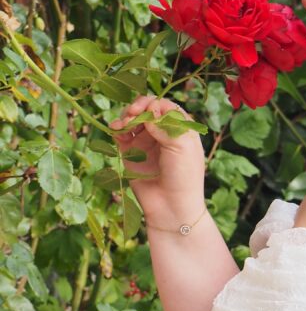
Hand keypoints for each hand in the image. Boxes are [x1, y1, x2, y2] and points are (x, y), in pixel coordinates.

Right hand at [109, 95, 205, 222]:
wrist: (171, 206)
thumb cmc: (184, 176)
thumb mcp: (182, 147)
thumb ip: (167, 126)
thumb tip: (149, 112)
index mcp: (180, 129)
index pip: (166, 106)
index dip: (156, 104)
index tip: (150, 111)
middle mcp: (162, 133)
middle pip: (147, 109)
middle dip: (138, 107)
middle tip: (133, 113)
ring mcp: (146, 142)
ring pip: (132, 119)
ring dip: (126, 116)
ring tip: (124, 124)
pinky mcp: (130, 152)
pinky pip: (121, 134)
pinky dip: (117, 128)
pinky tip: (116, 129)